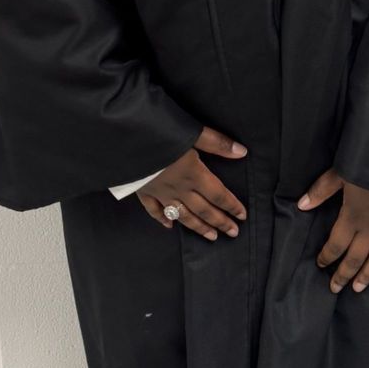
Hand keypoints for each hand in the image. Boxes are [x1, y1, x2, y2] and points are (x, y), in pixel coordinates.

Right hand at [137, 126, 247, 240]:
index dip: (231, 206)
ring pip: (183, 215)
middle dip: (220, 221)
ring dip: (198, 227)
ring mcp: (160, 193)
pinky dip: (163, 219)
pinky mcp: (143, 192)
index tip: (242, 216)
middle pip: (204, 209)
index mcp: (194, 173)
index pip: (218, 194)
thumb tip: (242, 152)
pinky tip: (169, 226)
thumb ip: (217, 143)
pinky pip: (154, 211)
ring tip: (211, 236)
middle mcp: (179, 188)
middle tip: (233, 233)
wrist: (126, 140)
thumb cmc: (159, 131)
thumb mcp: (192, 132)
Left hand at [298, 167, 368, 293]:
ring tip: (359, 288)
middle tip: (335, 288)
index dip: (328, 255)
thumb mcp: (340, 172)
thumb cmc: (368, 163)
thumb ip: (322, 190)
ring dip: (368, 275)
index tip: (321, 264)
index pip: (337, 244)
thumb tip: (302, 205)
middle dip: (344, 274)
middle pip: (355, 257)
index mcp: (352, 216)